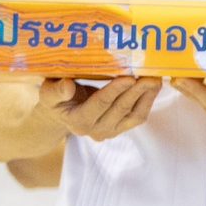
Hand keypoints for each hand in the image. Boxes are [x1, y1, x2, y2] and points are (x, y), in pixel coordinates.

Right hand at [40, 77, 162, 141]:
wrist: (61, 113)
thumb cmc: (55, 98)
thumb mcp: (47, 93)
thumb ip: (55, 91)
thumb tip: (67, 86)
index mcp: (77, 121)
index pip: (100, 104)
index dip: (115, 90)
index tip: (130, 77)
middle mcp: (95, 130)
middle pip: (121, 108)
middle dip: (137, 91)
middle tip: (151, 74)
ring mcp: (110, 131)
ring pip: (134, 115)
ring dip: (147, 96)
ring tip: (157, 78)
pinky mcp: (121, 127)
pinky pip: (138, 115)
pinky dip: (148, 100)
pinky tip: (155, 85)